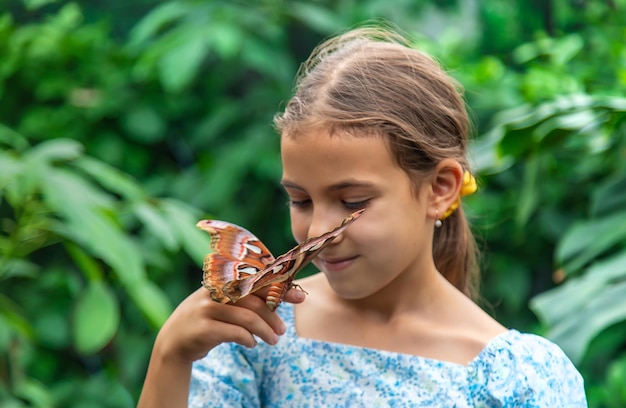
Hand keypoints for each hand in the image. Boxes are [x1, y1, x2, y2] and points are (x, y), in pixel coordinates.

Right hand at [153, 286, 305, 364]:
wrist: (175, 340)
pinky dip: (249, 339)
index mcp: (223, 279)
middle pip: (255, 300)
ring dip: (265, 331)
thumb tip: (285, 294)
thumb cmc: (209, 318)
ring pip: (248, 318)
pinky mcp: (203, 328)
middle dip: (274, 316)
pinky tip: (253, 344)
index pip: (257, 279)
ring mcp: (206, 308)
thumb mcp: (226, 302)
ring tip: (274, 340)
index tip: (300, 297)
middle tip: (283, 330)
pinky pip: (235, 333)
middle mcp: (215, 290)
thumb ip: (249, 295)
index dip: (280, 286)